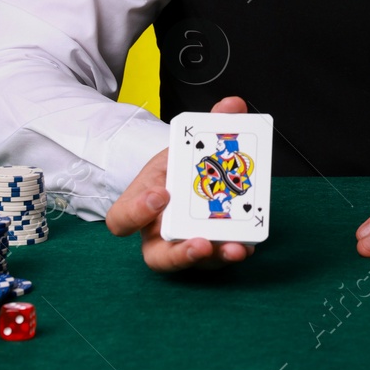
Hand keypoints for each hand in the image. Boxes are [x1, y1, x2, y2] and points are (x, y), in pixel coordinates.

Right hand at [105, 95, 256, 270]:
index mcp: (140, 204)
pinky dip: (233, 251)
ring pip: (193, 263)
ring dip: (215, 258)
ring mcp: (181, 246)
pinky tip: (249, 242)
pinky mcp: (208, 252)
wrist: (191, 176)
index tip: (161, 194)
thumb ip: (207, 123)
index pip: (120, 219)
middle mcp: (157, 232)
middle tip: (201, 242)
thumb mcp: (185, 142)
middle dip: (179, 254)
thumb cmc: (180, 164)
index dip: (135, 212)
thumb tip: (232, 105)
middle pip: (157, 257)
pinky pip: (218, 261)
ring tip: (236, 248)